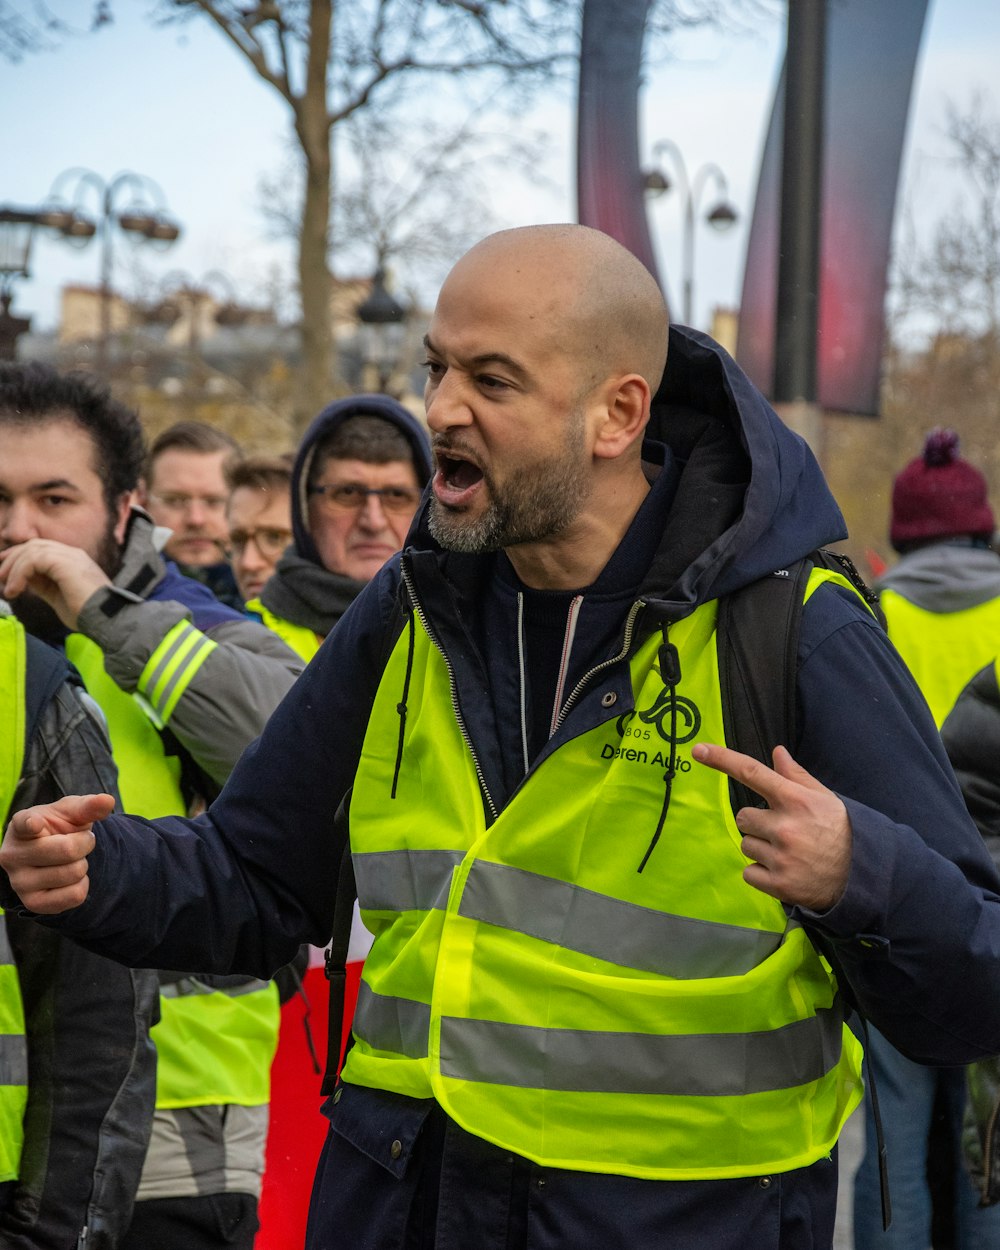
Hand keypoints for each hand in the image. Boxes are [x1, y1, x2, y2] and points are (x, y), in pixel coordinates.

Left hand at [0, 539, 112, 629]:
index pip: (41, 549)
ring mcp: (69, 555)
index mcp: (73, 560)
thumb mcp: (58, 597)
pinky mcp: (64, 562)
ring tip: (8, 588)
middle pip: (33, 545)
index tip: (4, 573)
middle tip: (0, 577)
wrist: (107, 619)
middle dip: (12, 559)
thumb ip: (42, 584)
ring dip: (13, 568)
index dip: (19, 557)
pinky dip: (19, 573)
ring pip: (31, 550)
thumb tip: (23, 579)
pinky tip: (16, 589)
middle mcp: (72, 553)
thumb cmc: (88, 614)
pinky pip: (33, 560)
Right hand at [0, 794, 112, 913]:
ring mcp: (19, 882)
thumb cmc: (59, 828)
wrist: (55, 854)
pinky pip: (75, 896)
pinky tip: (68, 878)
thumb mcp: (72, 812)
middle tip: (79, 841)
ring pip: (74, 873)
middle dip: (85, 843)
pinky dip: (82, 885)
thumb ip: (89, 806)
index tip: (35, 824)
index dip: (32, 824)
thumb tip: (107, 801)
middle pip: (68, 850)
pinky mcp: (33, 903)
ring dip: (83, 865)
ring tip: (70, 860)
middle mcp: (12, 855)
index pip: (25, 824)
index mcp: (20, 825)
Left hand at [691, 743, 851, 910]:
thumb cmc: (838, 831)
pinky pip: (748, 872)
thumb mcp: (824, 798)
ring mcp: (780, 856)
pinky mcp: (777, 884)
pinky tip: (784, 871)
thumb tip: (776, 752)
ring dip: (761, 849)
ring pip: (745, 845)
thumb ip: (796, 776)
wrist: (860, 876)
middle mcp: (784, 826)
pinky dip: (761, 874)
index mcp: (795, 800)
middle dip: (758, 824)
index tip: (698, 749)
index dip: (722, 759)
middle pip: (743, 817)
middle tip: (784, 832)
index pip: (752, 773)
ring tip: (788, 853)